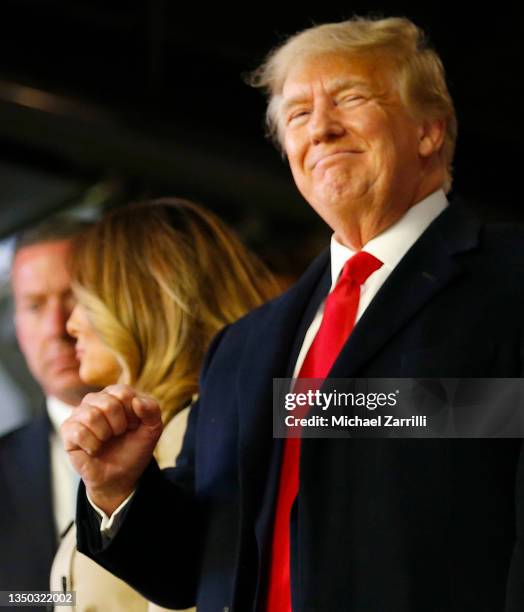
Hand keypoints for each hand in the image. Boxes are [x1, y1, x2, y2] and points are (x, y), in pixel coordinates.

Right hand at [61, 384, 162, 515]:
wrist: (120, 476)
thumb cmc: (134, 448)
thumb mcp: (153, 428)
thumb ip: (152, 410)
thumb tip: (136, 401)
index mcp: (115, 394)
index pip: (123, 393)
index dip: (132, 414)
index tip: (133, 426)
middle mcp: (95, 399)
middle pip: (108, 404)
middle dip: (119, 426)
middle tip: (119, 435)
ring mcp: (79, 414)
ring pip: (91, 416)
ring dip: (105, 435)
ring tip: (106, 441)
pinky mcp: (68, 430)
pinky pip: (79, 432)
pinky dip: (92, 445)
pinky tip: (94, 449)